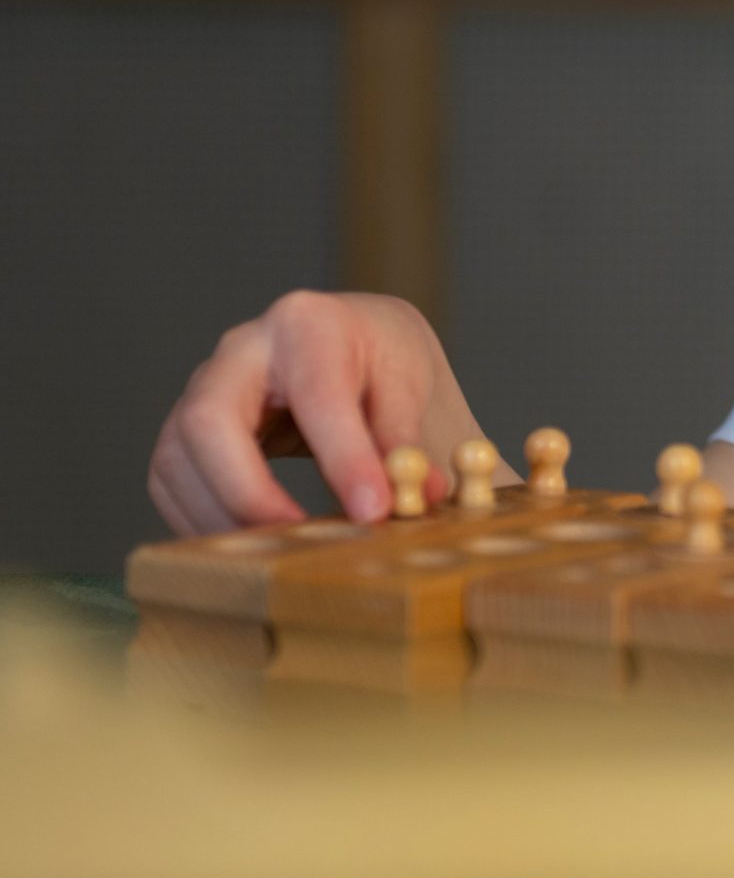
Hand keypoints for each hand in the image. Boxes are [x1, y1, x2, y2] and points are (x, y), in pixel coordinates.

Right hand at [146, 291, 485, 534]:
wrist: (350, 342)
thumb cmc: (381, 361)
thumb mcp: (409, 385)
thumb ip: (405, 439)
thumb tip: (417, 496)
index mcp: (309, 324)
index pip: (319, 395)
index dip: (344, 458)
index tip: (373, 511)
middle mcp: (241, 350)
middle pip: (210, 421)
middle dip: (248, 493)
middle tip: (299, 538)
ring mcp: (201, 387)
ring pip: (178, 459)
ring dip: (222, 518)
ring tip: (280, 552)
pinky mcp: (183, 428)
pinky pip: (171, 482)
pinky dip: (204, 522)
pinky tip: (251, 545)